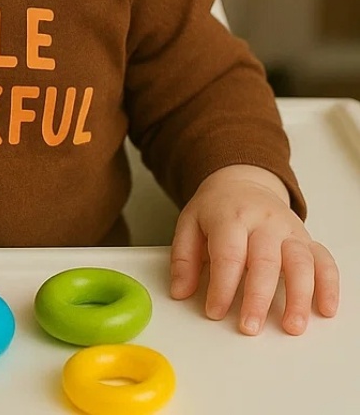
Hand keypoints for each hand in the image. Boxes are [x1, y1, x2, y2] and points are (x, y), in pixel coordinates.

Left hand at [170, 164, 339, 335]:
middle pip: (265, 260)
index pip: (228, 253)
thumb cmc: (217, 209)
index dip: (222, 285)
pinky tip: (324, 309)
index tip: (215, 311)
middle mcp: (263, 221)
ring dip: (298, 296)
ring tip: (291, 326)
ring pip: (300, 261)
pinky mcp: (306, 239)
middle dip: (258, 297)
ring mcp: (288, 230)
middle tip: (249, 327)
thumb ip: (183, 258)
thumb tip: (180, 291)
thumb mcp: (190, 223)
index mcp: (230, 215)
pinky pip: (324, 260)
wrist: (242, 182)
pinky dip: (328, 285)